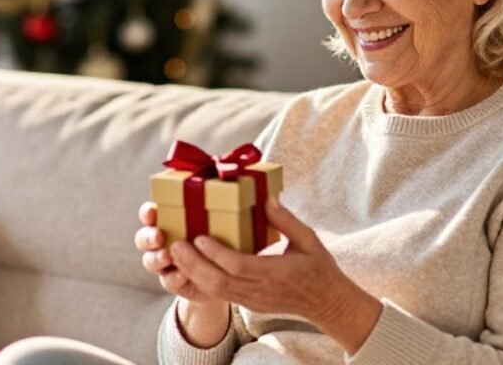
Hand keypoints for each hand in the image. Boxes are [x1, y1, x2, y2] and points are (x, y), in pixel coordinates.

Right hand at [134, 201, 221, 306]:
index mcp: (166, 221)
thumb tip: (219, 191)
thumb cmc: (218, 237)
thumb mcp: (215, 220)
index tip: (153, 211)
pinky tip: (182, 274)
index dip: (147, 213)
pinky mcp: (173, 281)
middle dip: (148, 237)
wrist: (226, 271)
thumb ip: (209, 210)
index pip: (149, 214)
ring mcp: (164, 263)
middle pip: (144, 238)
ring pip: (150, 261)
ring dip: (156, 258)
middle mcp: (160, 241)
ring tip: (167, 256)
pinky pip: (168, 281)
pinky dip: (174, 277)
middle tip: (158, 236)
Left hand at [168, 195, 372, 327]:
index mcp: (276, 273)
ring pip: (215, 291)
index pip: (239, 265)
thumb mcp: (308, 239)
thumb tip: (267, 198)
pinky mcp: (249, 304)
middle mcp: (261, 290)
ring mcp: (253, 300)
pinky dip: (202, 281)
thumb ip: (286, 220)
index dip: (216, 253)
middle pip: (219, 281)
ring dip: (192, 273)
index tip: (199, 237)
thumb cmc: (318, 267)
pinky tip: (191, 266)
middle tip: (175, 245)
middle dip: (193, 264)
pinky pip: (221, 294)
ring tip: (176, 254)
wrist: (327, 302)